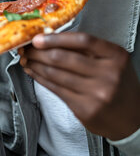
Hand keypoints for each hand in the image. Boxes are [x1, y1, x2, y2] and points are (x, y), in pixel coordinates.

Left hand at [19, 32, 139, 140]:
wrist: (132, 118)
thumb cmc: (117, 84)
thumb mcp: (111, 61)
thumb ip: (86, 50)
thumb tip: (49, 37)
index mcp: (116, 56)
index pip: (82, 41)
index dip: (56, 38)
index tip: (38, 38)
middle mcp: (109, 74)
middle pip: (63, 58)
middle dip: (38, 52)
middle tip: (26, 48)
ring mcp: (97, 94)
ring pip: (55, 74)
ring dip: (35, 65)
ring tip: (27, 59)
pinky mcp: (85, 109)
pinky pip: (55, 89)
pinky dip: (40, 78)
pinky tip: (33, 72)